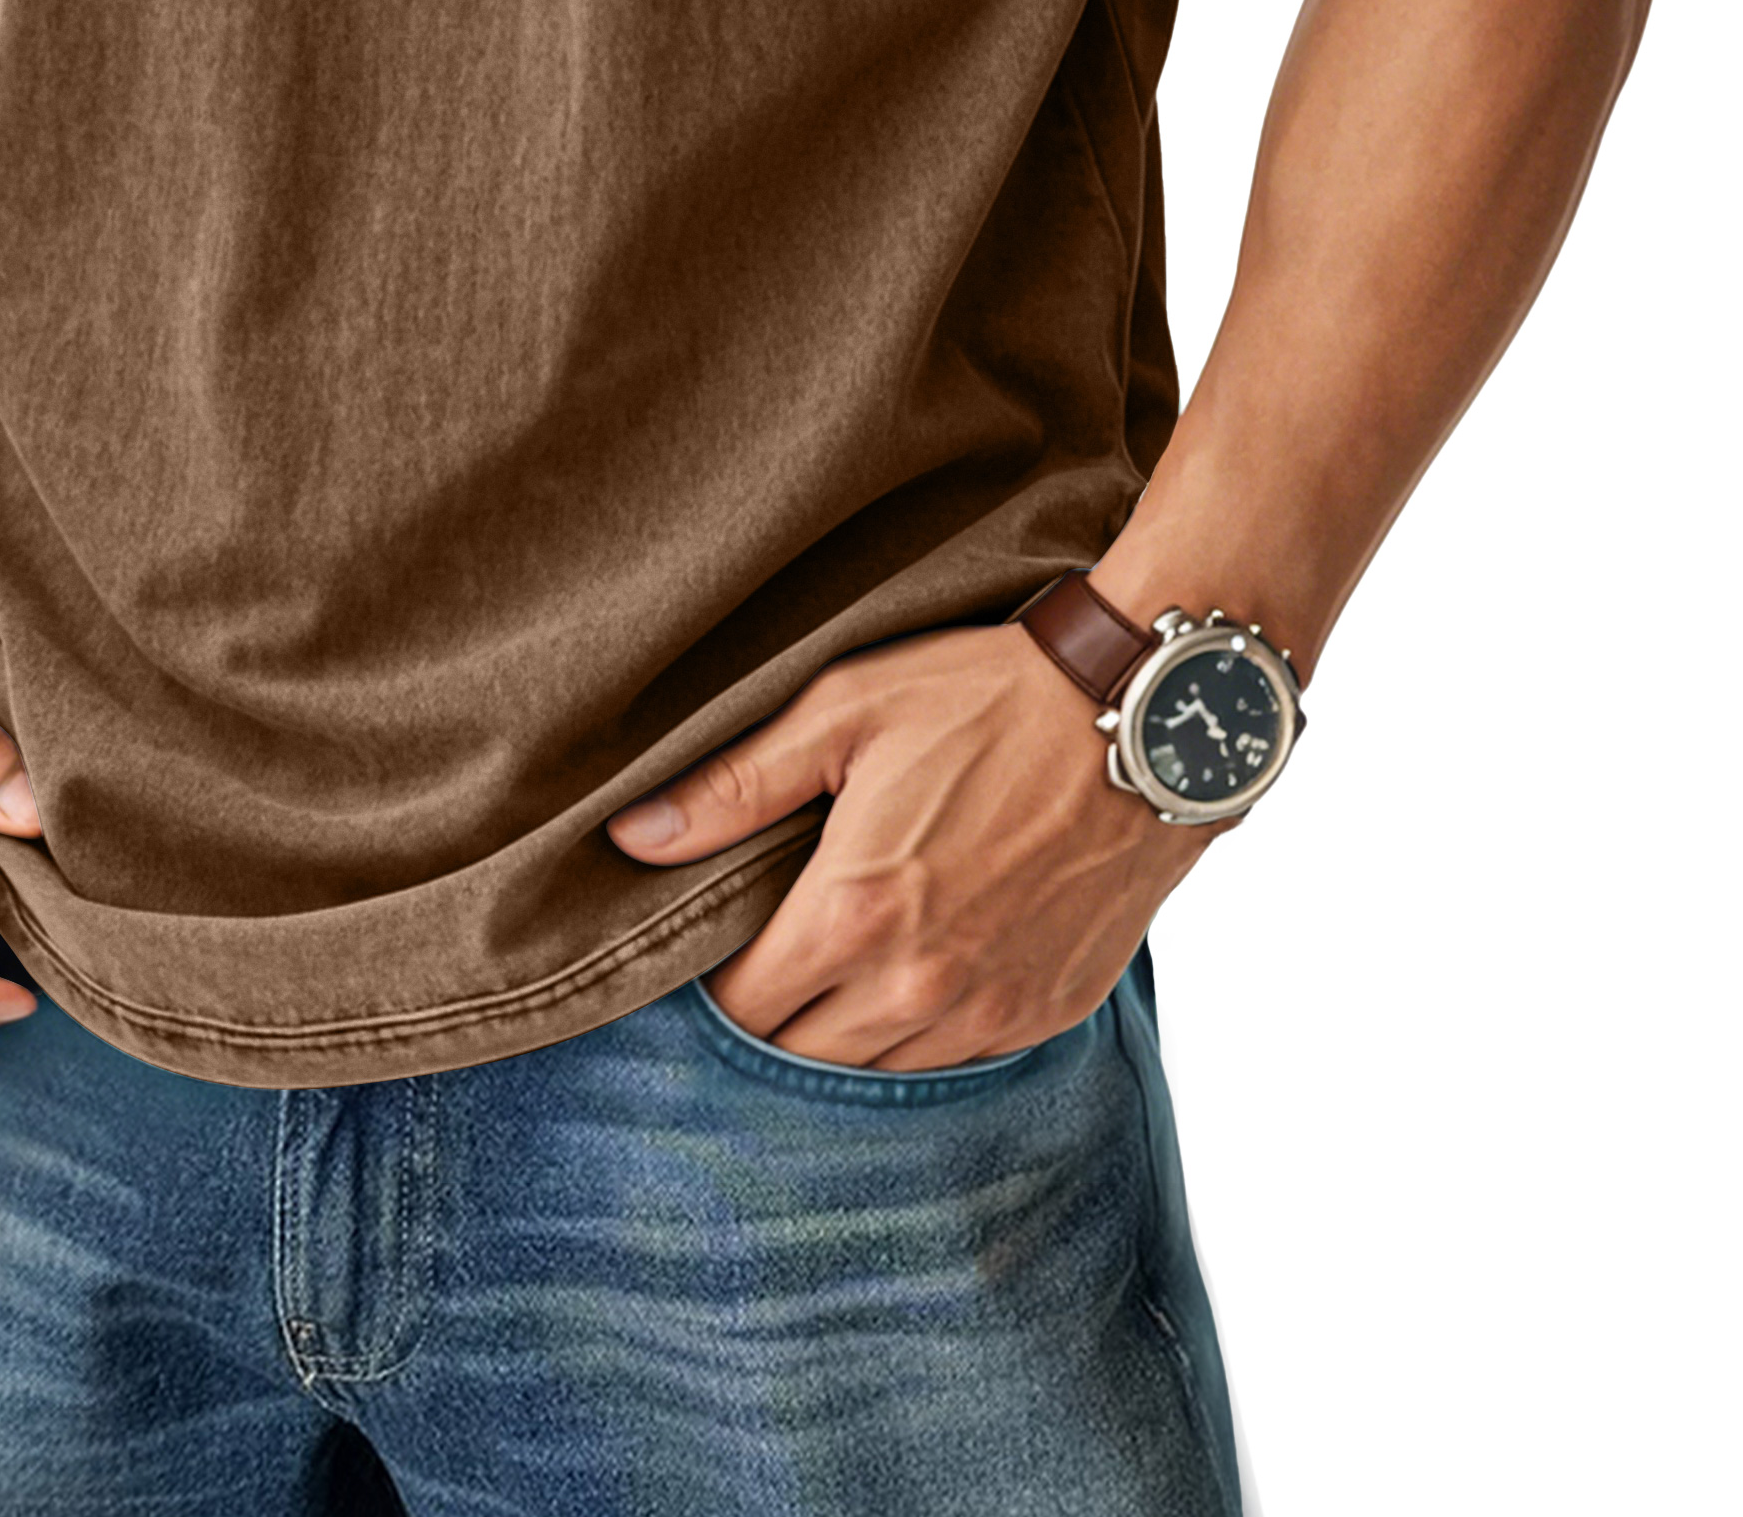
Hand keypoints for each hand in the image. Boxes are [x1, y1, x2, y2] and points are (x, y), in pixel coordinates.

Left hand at [606, 620, 1212, 1069]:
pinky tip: (920, 979)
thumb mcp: (844, 712)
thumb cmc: (986, 697)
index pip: (742, 1015)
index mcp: (851, 914)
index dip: (715, 994)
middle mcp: (916, 986)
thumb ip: (732, 787)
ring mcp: (988, 1011)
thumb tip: (629, 839)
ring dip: (849, 1040)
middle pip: (803, 1064)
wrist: (1144, 720)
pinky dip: (926, 1039)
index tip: (716, 958)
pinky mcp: (1047, 1015)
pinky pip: (960, 1065)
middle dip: (775, 1028)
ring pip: (881, 1078)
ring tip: (842, 978)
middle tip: (772, 971)